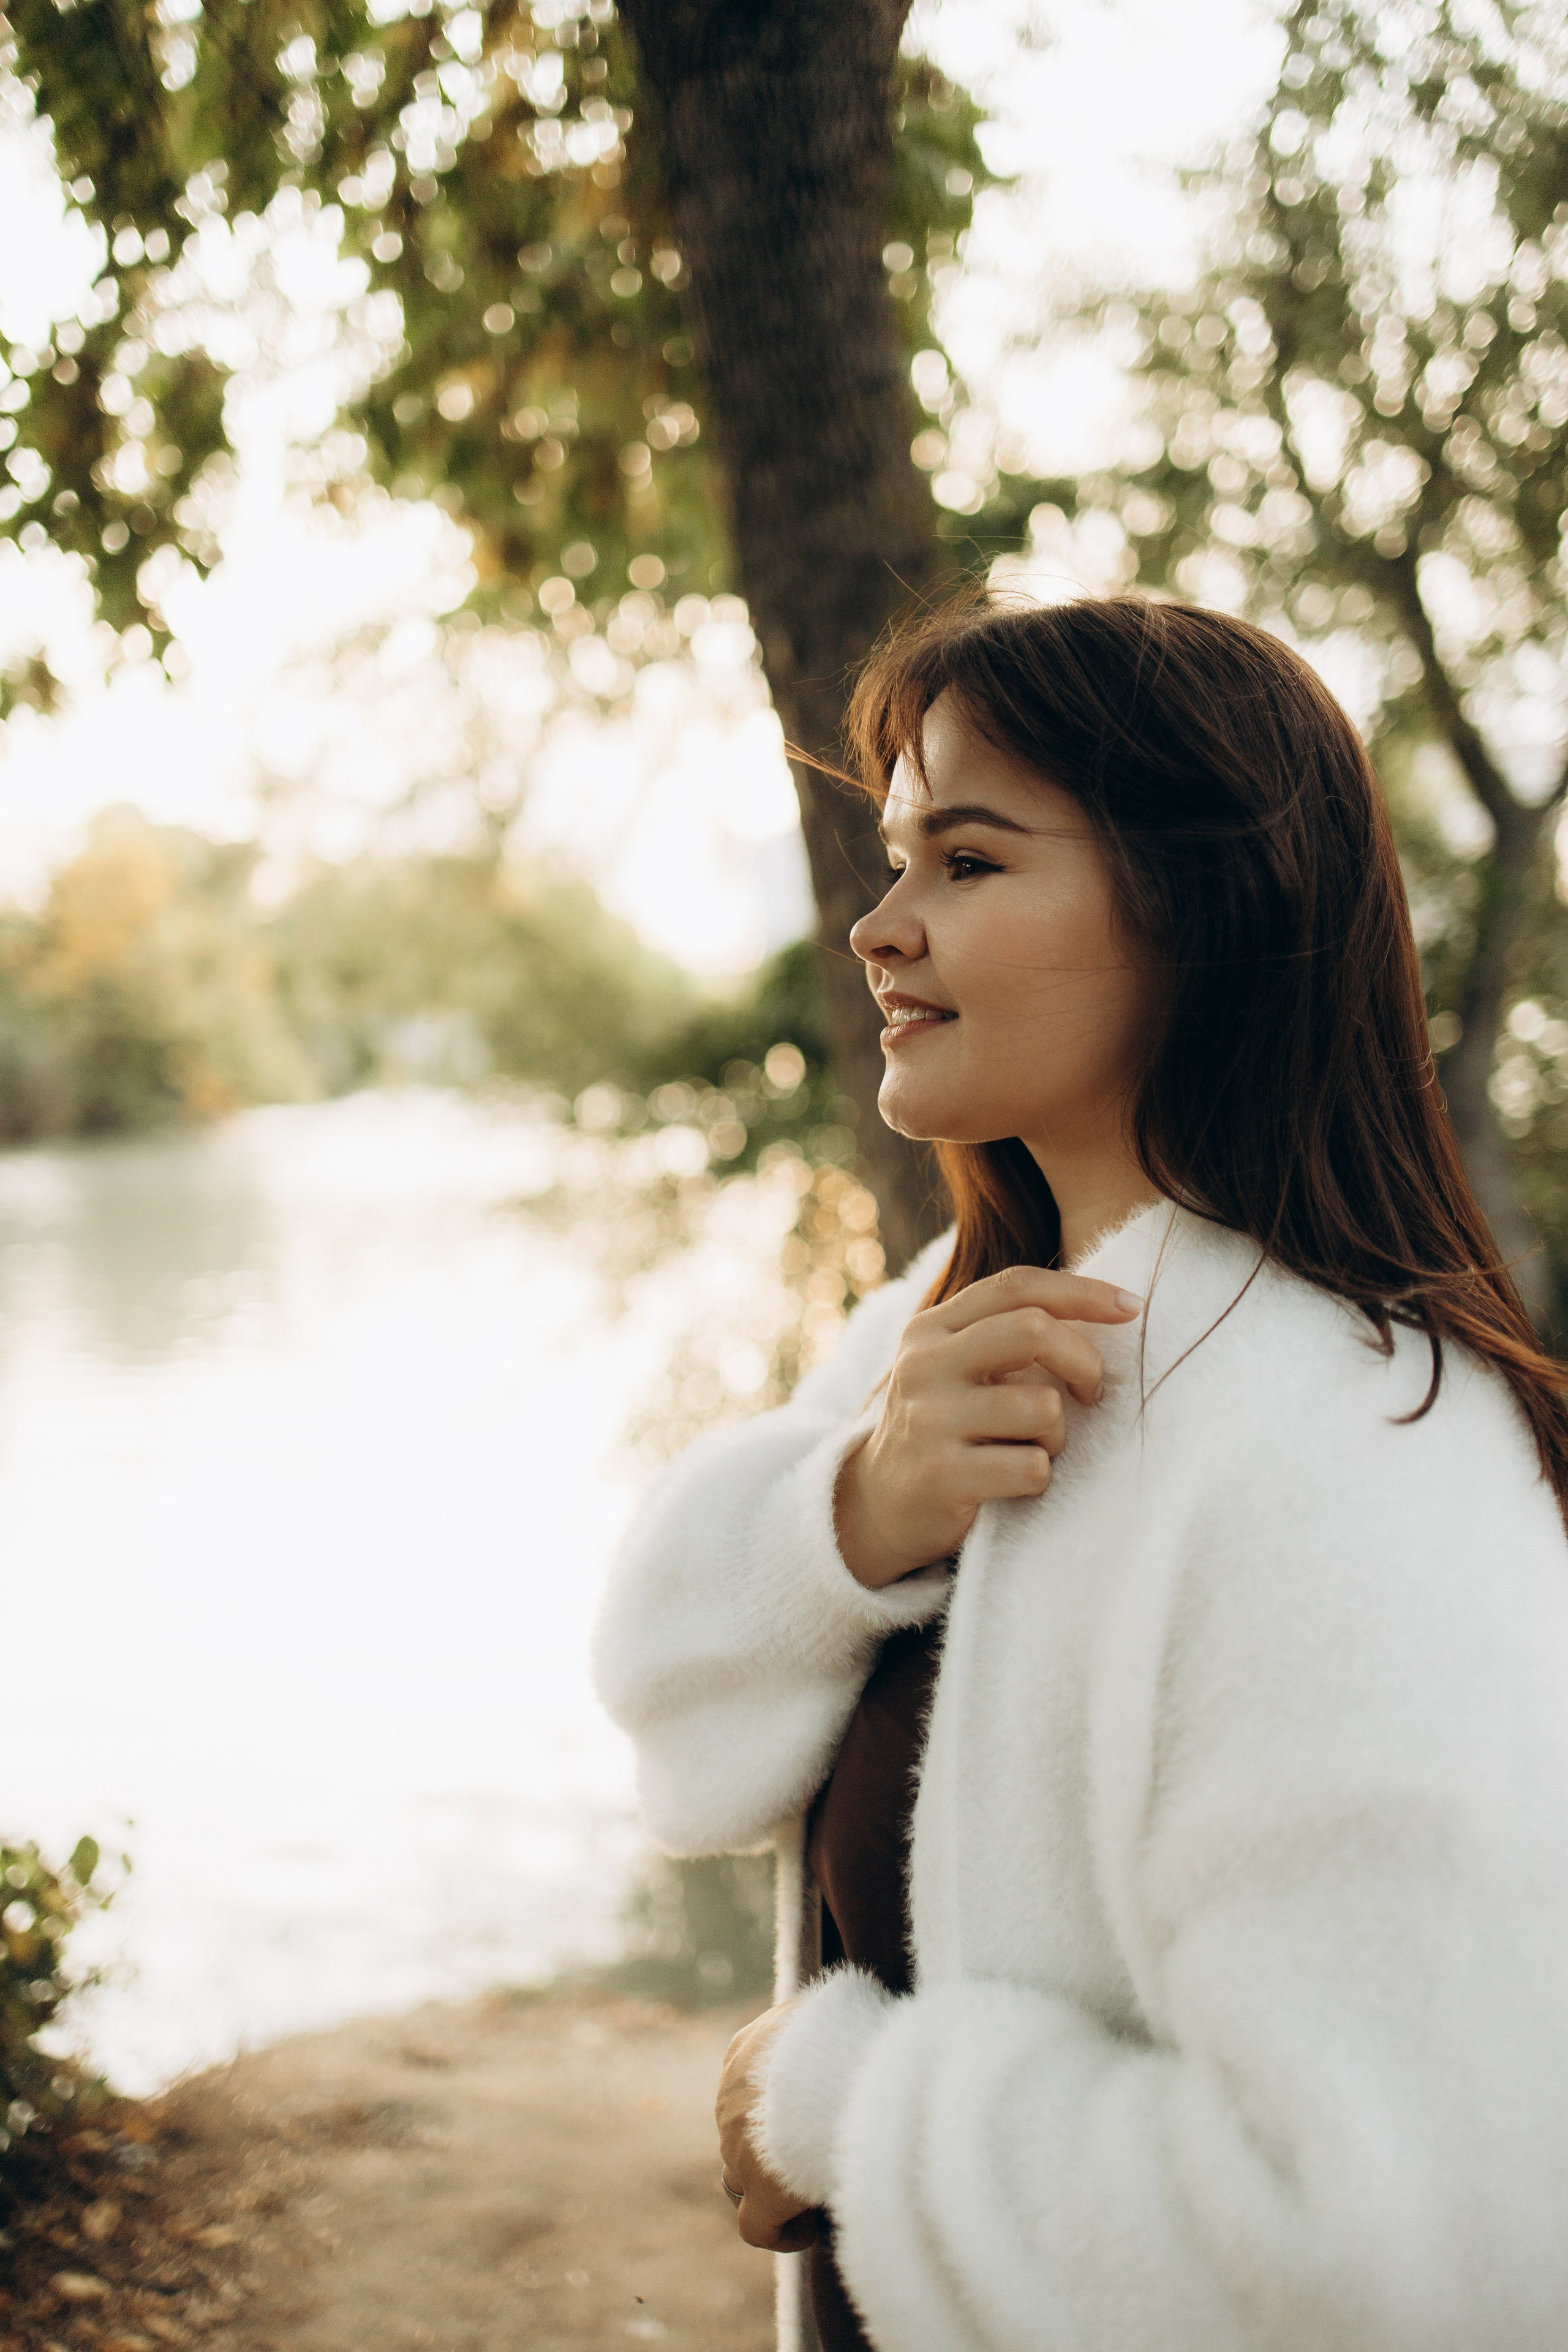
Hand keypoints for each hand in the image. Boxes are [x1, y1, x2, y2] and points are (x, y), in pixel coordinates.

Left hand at [715, 2002, 821, 2251]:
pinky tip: (809, 2226)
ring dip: (775, 2181)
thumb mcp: (828, 2012)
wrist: (842, 2067)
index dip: (773, 2109)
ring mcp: (738, 2148)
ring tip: (817, 2184)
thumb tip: (845, 2020)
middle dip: (773, 2146)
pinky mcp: (761, 2191)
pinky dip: (780, 2230)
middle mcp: (730, 2098)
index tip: (807, 2117)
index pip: (745, 2085)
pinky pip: (755, 2227)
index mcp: (744, 2050)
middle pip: (741, 2133)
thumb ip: (819, 2026)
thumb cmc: (849, 2031)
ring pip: (743, 2177)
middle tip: (816, 2150)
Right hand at [833, 1265, 1141, 1589]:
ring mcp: (929, 1420)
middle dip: (1084, 1360)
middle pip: (1032, 1330)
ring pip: (1043, 1407)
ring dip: (1058, 1435)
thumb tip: (1108, 1306)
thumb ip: (1008, 1332)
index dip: (1082, 1291)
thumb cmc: (946, 1427)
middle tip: (1093, 1392)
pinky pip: (1032, 1467)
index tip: (1132, 1305)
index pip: (1016, 1286)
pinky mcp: (942, 1475)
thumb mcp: (959, 1367)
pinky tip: (1012, 1482)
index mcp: (932, 1328)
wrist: (879, 1506)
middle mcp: (924, 1365)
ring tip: (1034, 1448)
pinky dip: (1039, 1477)